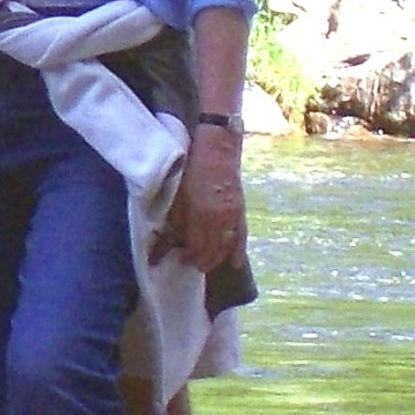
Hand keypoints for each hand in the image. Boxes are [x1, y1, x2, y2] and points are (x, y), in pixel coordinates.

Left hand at [159, 125, 245, 272]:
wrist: (217, 148)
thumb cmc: (192, 168)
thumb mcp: (177, 194)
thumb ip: (177, 219)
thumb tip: (173, 239)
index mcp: (201, 213)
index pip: (197, 246)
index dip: (190, 256)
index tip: (181, 260)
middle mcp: (220, 217)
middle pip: (212, 249)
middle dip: (202, 261)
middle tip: (193, 266)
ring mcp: (233, 214)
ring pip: (227, 245)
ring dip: (217, 258)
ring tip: (207, 265)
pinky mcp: (241, 208)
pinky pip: (241, 235)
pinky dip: (238, 250)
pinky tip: (234, 263)